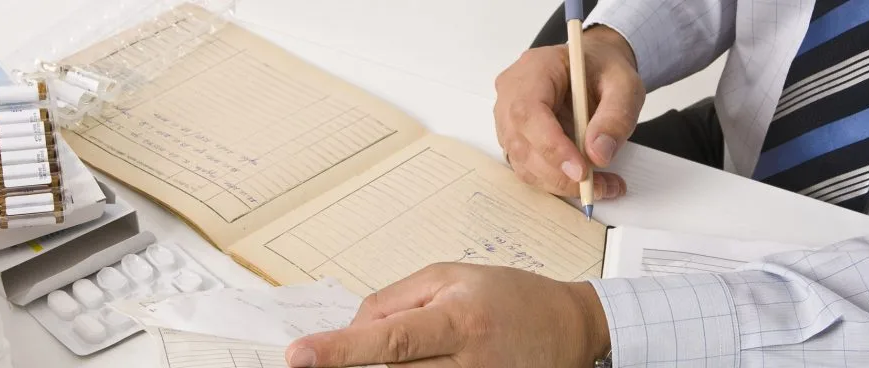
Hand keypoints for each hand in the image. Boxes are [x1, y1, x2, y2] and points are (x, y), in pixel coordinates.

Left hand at [284, 263, 610, 366]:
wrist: (568, 327)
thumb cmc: (508, 296)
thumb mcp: (449, 276)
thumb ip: (396, 299)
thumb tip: (352, 327)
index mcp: (458, 319)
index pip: (388, 337)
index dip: (340, 350)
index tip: (300, 355)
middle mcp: (468, 361)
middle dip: (357, 364)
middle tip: (325, 358)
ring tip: (399, 350)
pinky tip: (413, 363)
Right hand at [495, 26, 643, 198]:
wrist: (592, 67)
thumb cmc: (603, 68)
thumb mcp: (624, 84)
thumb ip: (615, 116)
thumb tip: (598, 155)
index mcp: (534, 69)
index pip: (528, 112)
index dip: (551, 146)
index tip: (581, 171)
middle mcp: (511, 93)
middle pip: (521, 142)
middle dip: (558, 173)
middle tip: (598, 186)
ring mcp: (508, 117)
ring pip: (522, 161)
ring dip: (559, 181)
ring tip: (601, 185)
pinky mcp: (515, 138)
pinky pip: (527, 167)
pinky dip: (556, 180)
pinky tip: (586, 180)